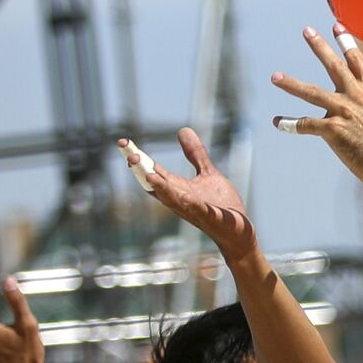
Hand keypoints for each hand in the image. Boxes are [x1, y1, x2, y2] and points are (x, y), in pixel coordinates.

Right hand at [119, 129, 255, 258]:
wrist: (238, 232)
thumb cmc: (221, 205)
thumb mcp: (207, 174)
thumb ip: (195, 154)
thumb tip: (183, 130)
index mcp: (178, 188)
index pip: (152, 172)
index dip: (138, 159)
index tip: (123, 143)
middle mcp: (181, 200)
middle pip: (157, 186)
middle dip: (144, 173)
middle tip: (131, 157)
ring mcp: (195, 210)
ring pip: (174, 200)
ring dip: (162, 189)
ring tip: (150, 176)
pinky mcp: (213, 218)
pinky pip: (201, 211)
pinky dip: (194, 205)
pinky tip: (189, 197)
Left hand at [271, 25, 362, 185]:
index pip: (357, 60)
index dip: (346, 41)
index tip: (336, 25)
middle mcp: (356, 96)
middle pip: (334, 66)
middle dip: (319, 47)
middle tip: (306, 30)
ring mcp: (344, 112)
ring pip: (312, 93)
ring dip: (292, 84)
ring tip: (275, 76)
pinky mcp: (334, 130)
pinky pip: (307, 125)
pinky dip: (291, 124)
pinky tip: (278, 122)